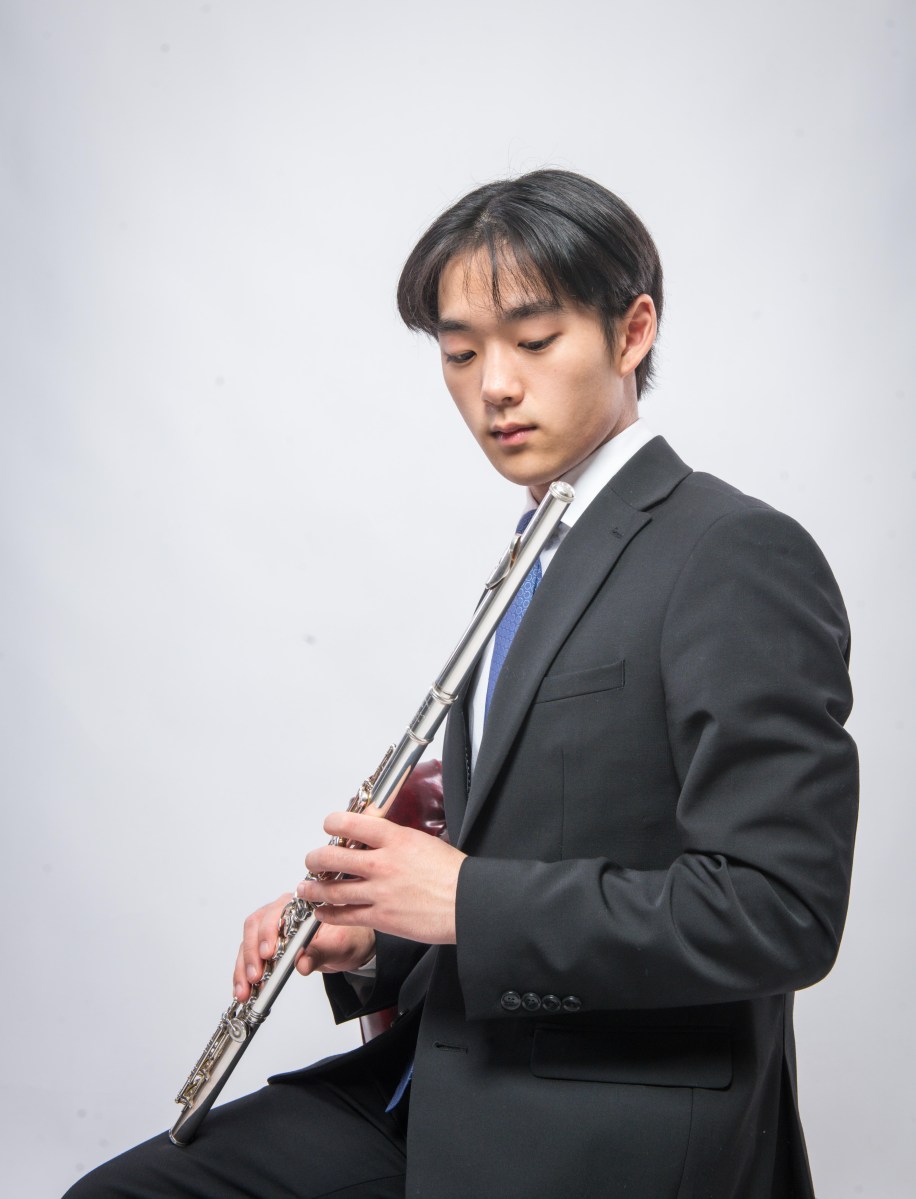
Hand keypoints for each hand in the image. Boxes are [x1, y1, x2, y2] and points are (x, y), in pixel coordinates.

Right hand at [232, 892, 375, 1001]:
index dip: (268, 932)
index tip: (268, 954)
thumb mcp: (339, 945)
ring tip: (244, 991)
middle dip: (252, 954)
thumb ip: (320, 953)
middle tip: (255, 977)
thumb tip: (301, 964)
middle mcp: (280, 913)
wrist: (348, 946)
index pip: (274, 912)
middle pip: (255, 927)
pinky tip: (243, 990)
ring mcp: (271, 930)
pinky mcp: (267, 947)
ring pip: (248, 944)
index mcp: (298, 905)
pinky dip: (243, 975)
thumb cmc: (345, 937)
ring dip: (243, 968)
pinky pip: (249, 958)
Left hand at [297, 810, 466, 944]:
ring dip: (314, 888)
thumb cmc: (453, 874)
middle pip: (333, 857)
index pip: (351, 824)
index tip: (330, 826)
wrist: (468, 902)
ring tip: (306, 887)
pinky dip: (328, 912)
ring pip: (333, 889)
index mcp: (395, 839)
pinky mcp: (381, 917)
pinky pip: (344, 915)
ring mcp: (380, 891)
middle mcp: (383, 863)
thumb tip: (375, 836)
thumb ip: (395, 840)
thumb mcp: (424, 842)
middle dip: (316, 859)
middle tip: (312, 860)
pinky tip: (321, 910)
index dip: (334, 823)